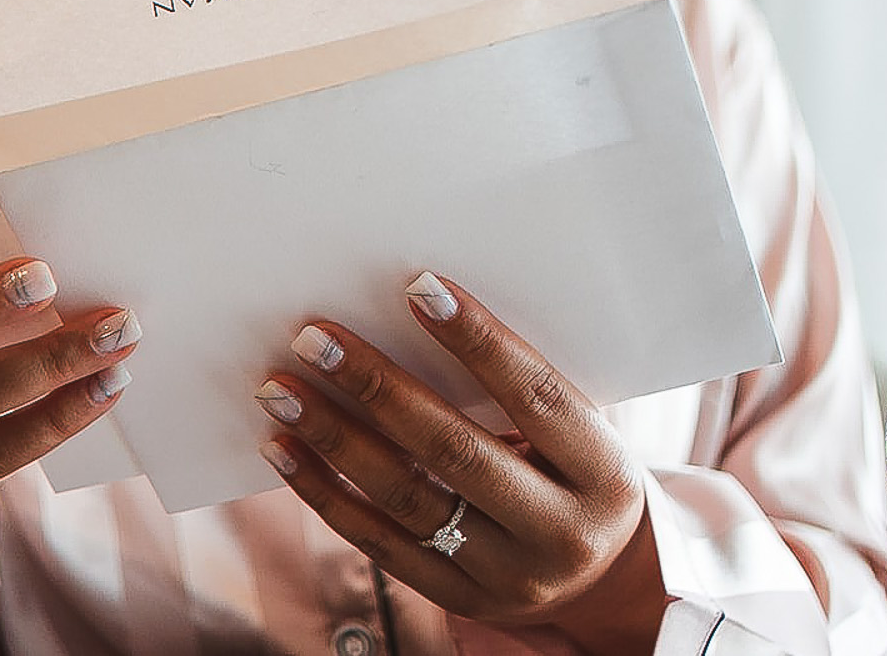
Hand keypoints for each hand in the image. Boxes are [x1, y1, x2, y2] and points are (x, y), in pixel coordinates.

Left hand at [255, 272, 667, 646]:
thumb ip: (517, 387)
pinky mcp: (460, 600)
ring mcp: (508, 575)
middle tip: (314, 337)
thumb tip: (415, 305)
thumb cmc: (577, 469)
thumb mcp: (579, 430)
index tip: (418, 286)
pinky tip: (284, 449)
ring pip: (407, 499)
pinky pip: (379, 545)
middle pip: (456, 450)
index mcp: (602, 471)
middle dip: (378, 387)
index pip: (534, 395)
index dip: (477, 339)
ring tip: (281, 389)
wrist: (605, 577)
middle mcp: (560, 531)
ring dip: (334, 438)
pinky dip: (324, 493)